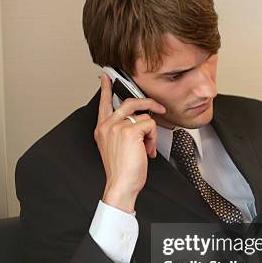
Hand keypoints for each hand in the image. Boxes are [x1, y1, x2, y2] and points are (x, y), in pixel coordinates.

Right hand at [94, 73, 165, 212]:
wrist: (121, 185)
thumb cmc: (122, 171)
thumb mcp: (117, 148)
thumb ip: (122, 132)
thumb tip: (140, 121)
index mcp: (102, 129)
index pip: (103, 103)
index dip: (105, 88)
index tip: (105, 77)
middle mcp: (107, 126)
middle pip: (129, 102)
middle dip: (148, 103)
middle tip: (159, 108)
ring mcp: (117, 127)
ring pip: (143, 115)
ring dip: (151, 131)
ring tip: (148, 145)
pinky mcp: (129, 131)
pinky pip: (150, 125)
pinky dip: (153, 138)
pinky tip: (148, 150)